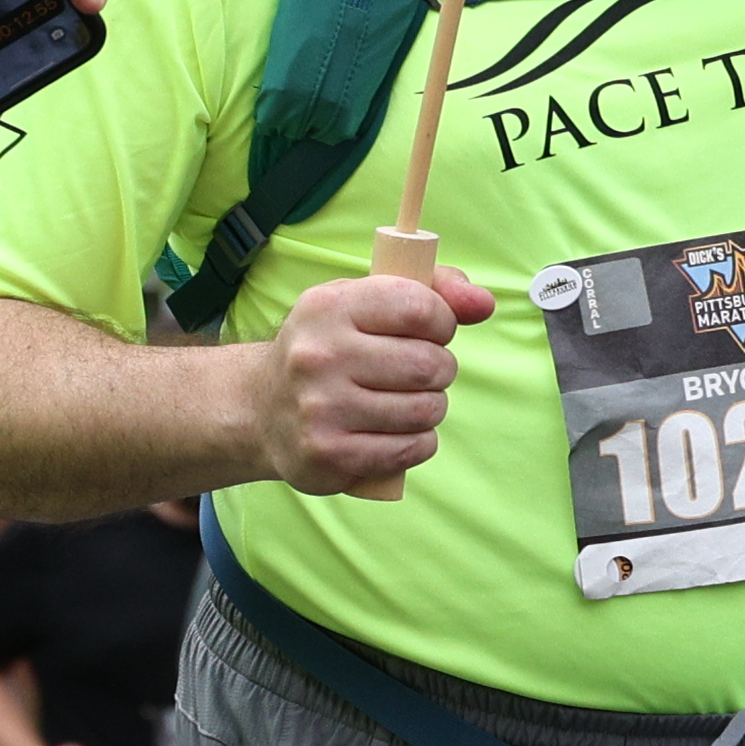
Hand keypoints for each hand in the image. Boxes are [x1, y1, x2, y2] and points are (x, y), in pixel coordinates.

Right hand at [262, 263, 494, 498]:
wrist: (260, 409)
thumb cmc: (330, 349)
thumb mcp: (364, 303)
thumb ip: (432, 292)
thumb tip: (484, 303)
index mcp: (329, 307)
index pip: (419, 308)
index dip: (443, 323)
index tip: (431, 332)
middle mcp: (319, 356)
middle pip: (429, 365)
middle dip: (439, 370)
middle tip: (418, 373)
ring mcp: (321, 408)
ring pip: (425, 410)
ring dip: (430, 408)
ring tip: (406, 403)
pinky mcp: (329, 454)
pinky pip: (411, 449)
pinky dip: (418, 442)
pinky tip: (398, 432)